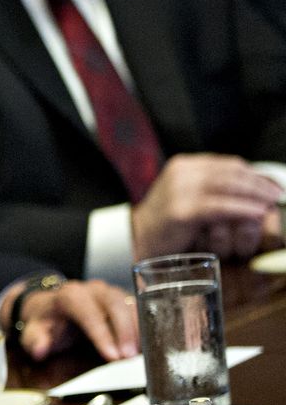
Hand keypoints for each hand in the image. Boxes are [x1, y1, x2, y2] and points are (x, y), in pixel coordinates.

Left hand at [7, 279, 138, 360]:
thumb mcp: (34, 330)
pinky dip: (144, 327)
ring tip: (140, 354)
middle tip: (129, 357)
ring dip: (138, 330)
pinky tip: (147, 346)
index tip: (112, 356)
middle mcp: (93, 290)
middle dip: (124, 332)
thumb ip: (35, 340)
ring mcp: (111, 292)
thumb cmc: (46, 321)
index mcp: (70, 295)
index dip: (101, 334)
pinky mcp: (124, 300)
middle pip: (114, 304)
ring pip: (130, 305)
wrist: (52, 308)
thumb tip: (39, 349)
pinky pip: (139, 309)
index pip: (88, 312)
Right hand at [132, 154, 279, 259]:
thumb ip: (212, 190)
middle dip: (260, 184)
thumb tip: (252, 191)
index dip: (256, 174)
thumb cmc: (166, 223)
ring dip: (256, 195)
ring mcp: (179, 190)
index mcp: (184, 166)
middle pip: (232, 173)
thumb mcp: (187, 197)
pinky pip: (219, 207)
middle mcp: (182, 173)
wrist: (134, 239)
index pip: (229, 164)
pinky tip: (257, 214)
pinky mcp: (181, 210)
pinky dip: (242, 209)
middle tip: (279, 195)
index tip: (275, 186)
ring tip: (273, 203)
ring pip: (229, 186)